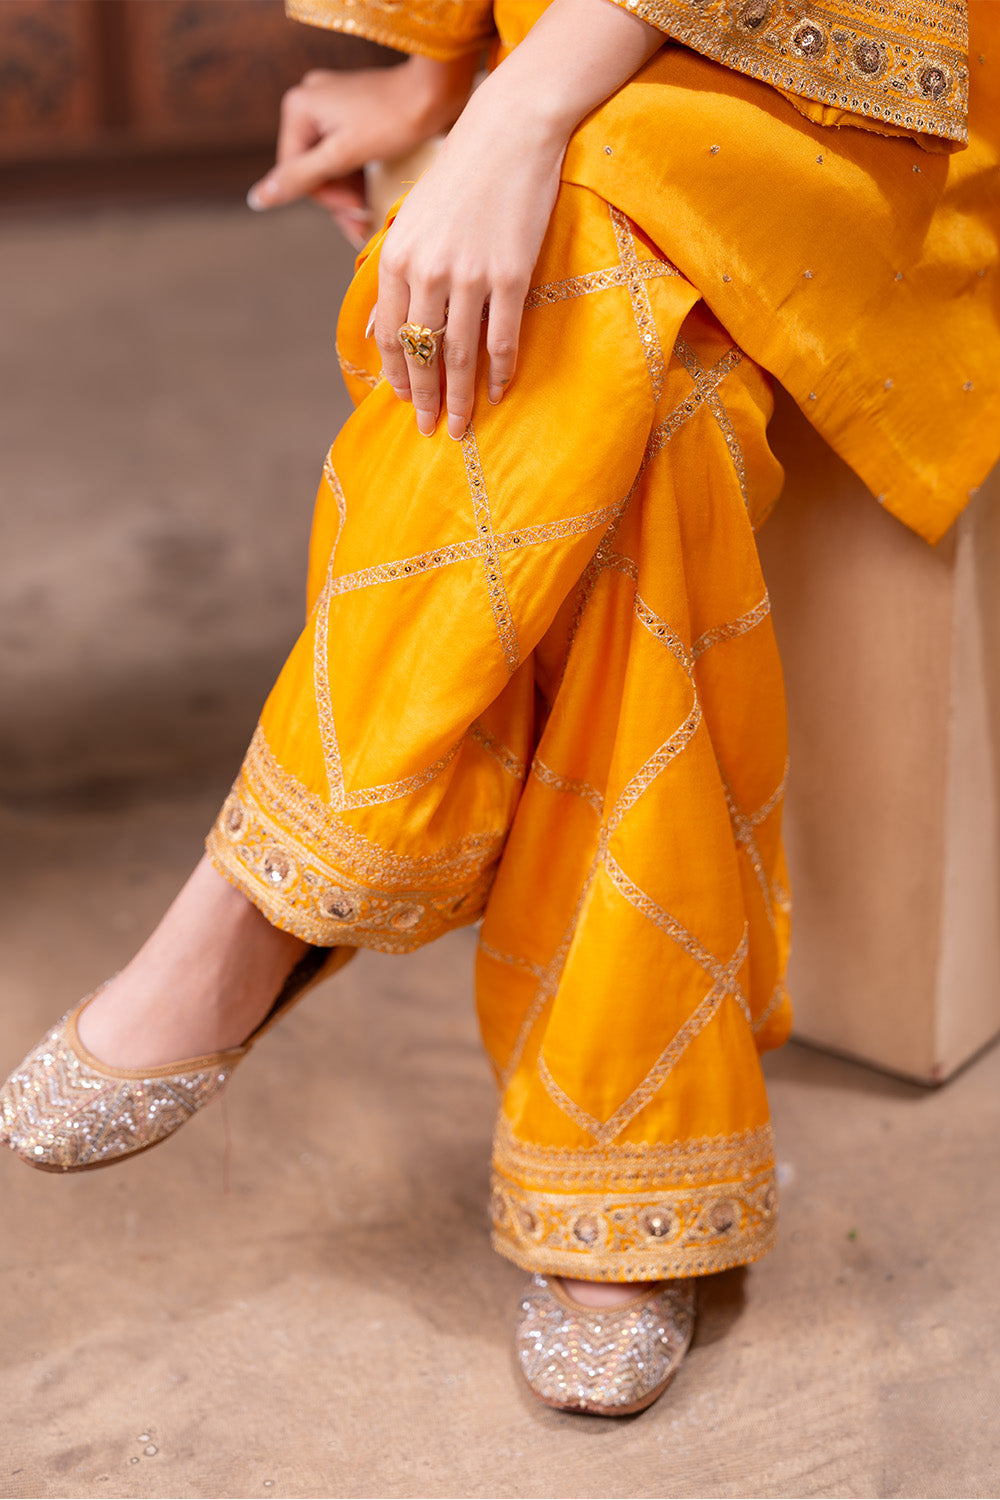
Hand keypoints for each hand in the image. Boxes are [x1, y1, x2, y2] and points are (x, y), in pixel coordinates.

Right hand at [247, 57, 478, 245]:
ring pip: (329, 166)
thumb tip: (256, 199)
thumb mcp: (342, 155)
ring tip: (368, 217)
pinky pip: (344, 155)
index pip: (295, 172)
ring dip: (348, 194)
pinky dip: (357, 179)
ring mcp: (331, 106)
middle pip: (312, 170)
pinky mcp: (352, 114)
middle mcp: (309, 102)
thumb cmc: (393, 121)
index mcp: (298, 107)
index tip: (356, 213)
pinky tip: (371, 198)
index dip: (325, 199)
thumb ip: (299, 178)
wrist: (436, 92)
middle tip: (363, 220)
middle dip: (338, 199)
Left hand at [374, 81, 567, 439]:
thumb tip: (384, 329)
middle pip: (423, 354)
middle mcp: (427, 271)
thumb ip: (397, 274)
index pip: (390, 336)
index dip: (397, 375)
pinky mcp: (510, 275)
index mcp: (396, 258)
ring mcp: (470, 276)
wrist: (509, 132)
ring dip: (458, 398)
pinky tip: (497, 392)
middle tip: (430, 430)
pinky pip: (502, 338)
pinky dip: (498, 371)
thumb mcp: (412, 222)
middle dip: (424, 399)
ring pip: (459, 355)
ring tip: (459, 427)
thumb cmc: (459, 176)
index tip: (404, 402)